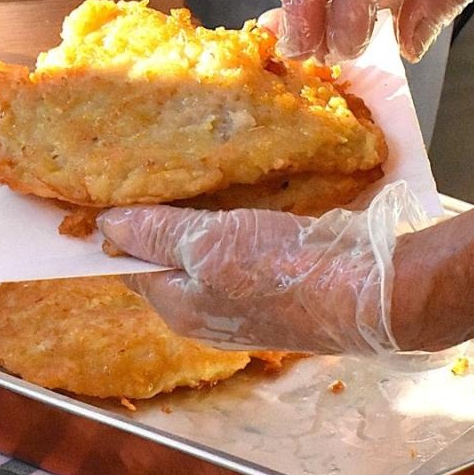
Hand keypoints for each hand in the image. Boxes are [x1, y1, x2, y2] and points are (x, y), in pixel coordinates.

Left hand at [96, 183, 428, 354]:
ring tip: (192, 168)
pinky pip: (241, 245)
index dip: (117, 229)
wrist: (368, 291)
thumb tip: (106, 226)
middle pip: (168, 257)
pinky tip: (238, 189)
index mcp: (180, 307)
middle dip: (159, 217)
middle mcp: (207, 308)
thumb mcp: (209, 245)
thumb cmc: (283, 272)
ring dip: (200, 213)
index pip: (130, 265)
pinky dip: (234, 218)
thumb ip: (157, 234)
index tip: (106, 187)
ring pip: (207, 248)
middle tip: (151, 166)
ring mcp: (244, 296)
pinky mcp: (278, 279)